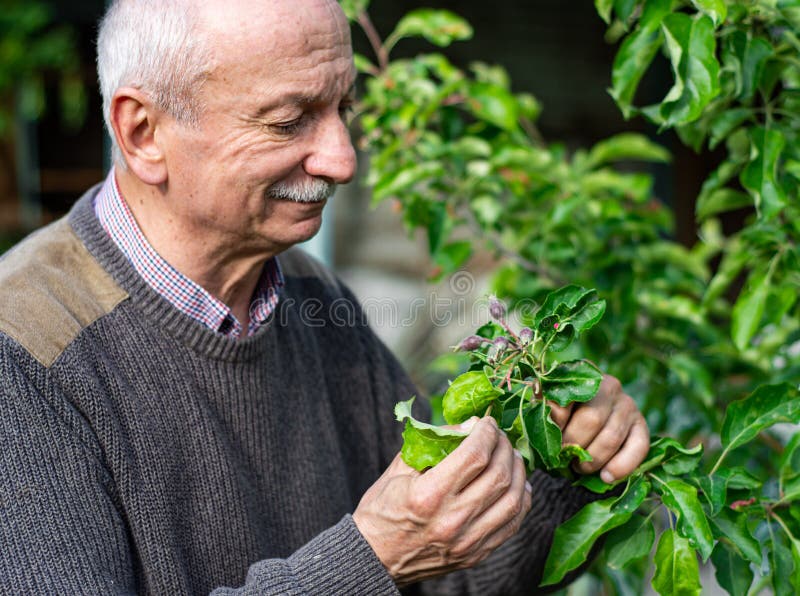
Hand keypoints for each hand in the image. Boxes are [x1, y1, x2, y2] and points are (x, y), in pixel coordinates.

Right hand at [353, 417, 531, 585]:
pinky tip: (517, 485)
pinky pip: (512, 525)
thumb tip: (470, 425)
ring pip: (512, 501)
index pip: (474, 456)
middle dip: (504, 448)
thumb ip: (435, 444)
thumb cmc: (383, 508)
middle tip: (500, 436)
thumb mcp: (399, 468)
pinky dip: (521, 501)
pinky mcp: (475, 555)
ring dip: (518, 472)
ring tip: (511, 457)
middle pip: (498, 476)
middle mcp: (451, 520)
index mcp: (428, 495)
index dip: (487, 433)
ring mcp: (466, 541)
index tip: (487, 422)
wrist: (375, 557)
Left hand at [548, 374, 648, 482]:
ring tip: (579, 468)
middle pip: (592, 419)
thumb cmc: (563, 417)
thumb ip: (547, 410)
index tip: (549, 438)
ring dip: (593, 459)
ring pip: (611, 437)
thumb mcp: (549, 410)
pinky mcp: (641, 425)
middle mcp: (608, 385)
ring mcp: (627, 404)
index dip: (557, 423)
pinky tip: (605, 477)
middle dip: (574, 445)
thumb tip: (549, 412)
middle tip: (564, 458)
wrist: (585, 423)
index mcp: (580, 376)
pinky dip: (621, 466)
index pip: (568, 397)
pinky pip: (638, 447)